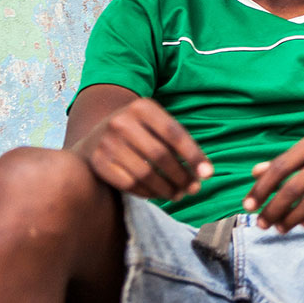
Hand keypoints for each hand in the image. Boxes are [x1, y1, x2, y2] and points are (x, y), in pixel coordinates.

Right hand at [71, 97, 212, 199]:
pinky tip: (158, 194)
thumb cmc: (139, 131)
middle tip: (194, 189)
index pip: (174, 133)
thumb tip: (204, 172)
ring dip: (167, 189)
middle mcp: (121, 122)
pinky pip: (129, 184)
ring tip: (178, 195)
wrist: (95, 136)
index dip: (194, 155)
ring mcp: (107, 143)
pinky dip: (148, 193)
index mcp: (142, 107)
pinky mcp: (98, 163)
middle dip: (181, 176)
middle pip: (160, 155)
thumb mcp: (155, 123)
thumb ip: (179, 141)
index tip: (208, 174)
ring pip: (145, 174)